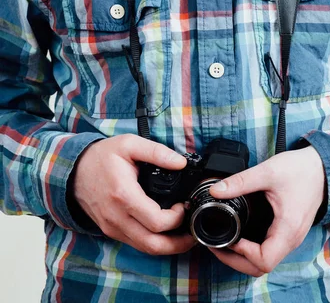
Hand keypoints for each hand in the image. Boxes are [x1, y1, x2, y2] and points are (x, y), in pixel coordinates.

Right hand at [72, 135, 196, 255]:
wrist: (73, 170)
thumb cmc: (101, 156)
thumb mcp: (129, 144)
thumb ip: (157, 152)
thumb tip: (181, 162)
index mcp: (124, 196)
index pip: (157, 222)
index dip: (177, 218)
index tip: (183, 205)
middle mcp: (117, 218)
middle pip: (153, 245)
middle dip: (178, 243)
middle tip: (193, 232)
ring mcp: (113, 227)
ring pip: (145, 248)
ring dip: (168, 246)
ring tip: (184, 235)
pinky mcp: (111, 231)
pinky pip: (136, 243)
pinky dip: (154, 242)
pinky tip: (165, 231)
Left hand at [207, 145, 325, 276]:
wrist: (321, 167)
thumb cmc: (301, 170)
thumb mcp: (268, 172)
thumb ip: (241, 181)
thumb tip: (216, 190)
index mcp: (288, 229)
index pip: (264, 261)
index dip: (242, 254)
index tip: (229, 238)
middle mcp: (291, 240)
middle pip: (261, 267)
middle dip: (236, 261)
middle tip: (216, 245)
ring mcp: (291, 238)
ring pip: (266, 261)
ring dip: (243, 258)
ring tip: (224, 242)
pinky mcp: (289, 232)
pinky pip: (270, 250)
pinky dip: (252, 250)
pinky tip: (240, 237)